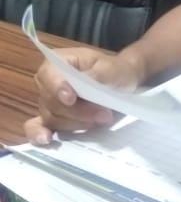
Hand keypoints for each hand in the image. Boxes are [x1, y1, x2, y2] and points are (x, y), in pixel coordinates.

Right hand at [24, 48, 144, 144]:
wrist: (121, 83)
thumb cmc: (115, 71)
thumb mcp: (111, 69)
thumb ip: (95, 76)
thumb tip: (81, 86)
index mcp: (60, 61)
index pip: (50, 74)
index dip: (58, 87)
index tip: (71, 99)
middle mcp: (48, 81)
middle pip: (52, 101)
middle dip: (78, 111)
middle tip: (104, 115)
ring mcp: (48, 101)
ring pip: (53, 117)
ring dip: (77, 122)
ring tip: (102, 119)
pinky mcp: (53, 117)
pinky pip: (38, 127)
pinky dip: (40, 134)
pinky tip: (46, 140)